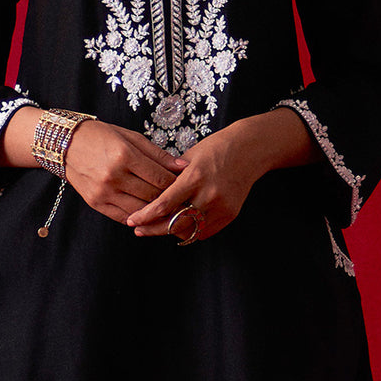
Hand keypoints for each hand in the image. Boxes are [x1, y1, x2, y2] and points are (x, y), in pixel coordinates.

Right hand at [64, 119, 185, 223]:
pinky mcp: (95, 203)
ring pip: (140, 210)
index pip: (160, 178)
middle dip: (169, 198)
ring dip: (155, 211)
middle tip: (179, 198)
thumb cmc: (100, 136)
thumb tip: (182, 167)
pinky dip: (137, 217)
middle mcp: (114, 176)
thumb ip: (157, 154)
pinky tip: (145, 212)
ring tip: (165, 207)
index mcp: (124, 155)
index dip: (176, 183)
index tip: (182, 184)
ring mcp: (104, 191)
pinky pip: (123, 217)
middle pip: (152, 195)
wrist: (66, 144)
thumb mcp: (130, 137)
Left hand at [125, 109, 315, 241]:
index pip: (164, 205)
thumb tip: (146, 195)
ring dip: (170, 232)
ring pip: (189, 231)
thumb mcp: (188, 158)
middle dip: (153, 229)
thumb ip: (169, 178)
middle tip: (138, 230)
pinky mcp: (230, 214)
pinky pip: (204, 232)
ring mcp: (221, 206)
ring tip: (156, 228)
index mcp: (195, 177)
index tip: (132, 220)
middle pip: (174, 223)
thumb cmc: (214, 149)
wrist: (249, 150)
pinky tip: (178, 227)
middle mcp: (208, 194)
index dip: (145, 216)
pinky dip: (189, 231)